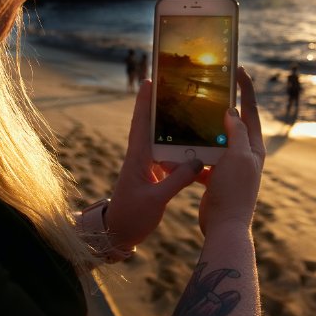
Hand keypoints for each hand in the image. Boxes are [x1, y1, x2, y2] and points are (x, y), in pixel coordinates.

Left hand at [104, 80, 203, 249]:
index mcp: (137, 158)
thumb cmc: (132, 216)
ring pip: (161, 141)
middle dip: (160, 106)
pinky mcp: (152, 176)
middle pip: (151, 126)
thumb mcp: (155, 199)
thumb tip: (197, 161)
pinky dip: (179, 149)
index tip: (149, 81)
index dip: (144, 102)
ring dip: (172, 127)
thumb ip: (176, 180)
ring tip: (189, 112)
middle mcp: (141, 157)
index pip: (140, 123)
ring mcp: (146, 166)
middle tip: (175, 88)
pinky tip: (194, 147)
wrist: (118, 234)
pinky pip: (167, 157)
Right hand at [198, 67, 264, 235]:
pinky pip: (201, 160)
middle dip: (218, 107)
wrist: (225, 227)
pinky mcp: (215, 178)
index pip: (251, 110)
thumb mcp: (238, 157)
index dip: (246, 88)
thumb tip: (232, 110)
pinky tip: (174, 150)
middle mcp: (244, 154)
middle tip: (206, 89)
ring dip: (199, 132)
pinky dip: (189, 156)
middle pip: (231, 123)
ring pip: (213, 141)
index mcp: (253, 146)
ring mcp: (229, 166)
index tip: (238, 69)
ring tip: (185, 117)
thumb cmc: (235, 191)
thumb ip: (236, 132)